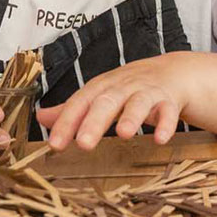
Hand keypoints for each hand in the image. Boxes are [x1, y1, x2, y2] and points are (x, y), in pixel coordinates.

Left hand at [36, 55, 188, 150]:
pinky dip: (166, 124)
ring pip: (139, 102)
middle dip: (95, 121)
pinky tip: (160, 139)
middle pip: (108, 101)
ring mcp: (148, 92)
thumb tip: (41, 118)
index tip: (55, 144)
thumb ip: (74, 108)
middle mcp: (124, 87)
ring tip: (124, 134)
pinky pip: (169, 111)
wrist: (174, 71)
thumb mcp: (102, 93)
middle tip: (84, 144)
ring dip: (132, 116)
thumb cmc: (132, 87)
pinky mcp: (170, 101)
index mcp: (103, 87)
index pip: (81, 102)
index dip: (68, 122)